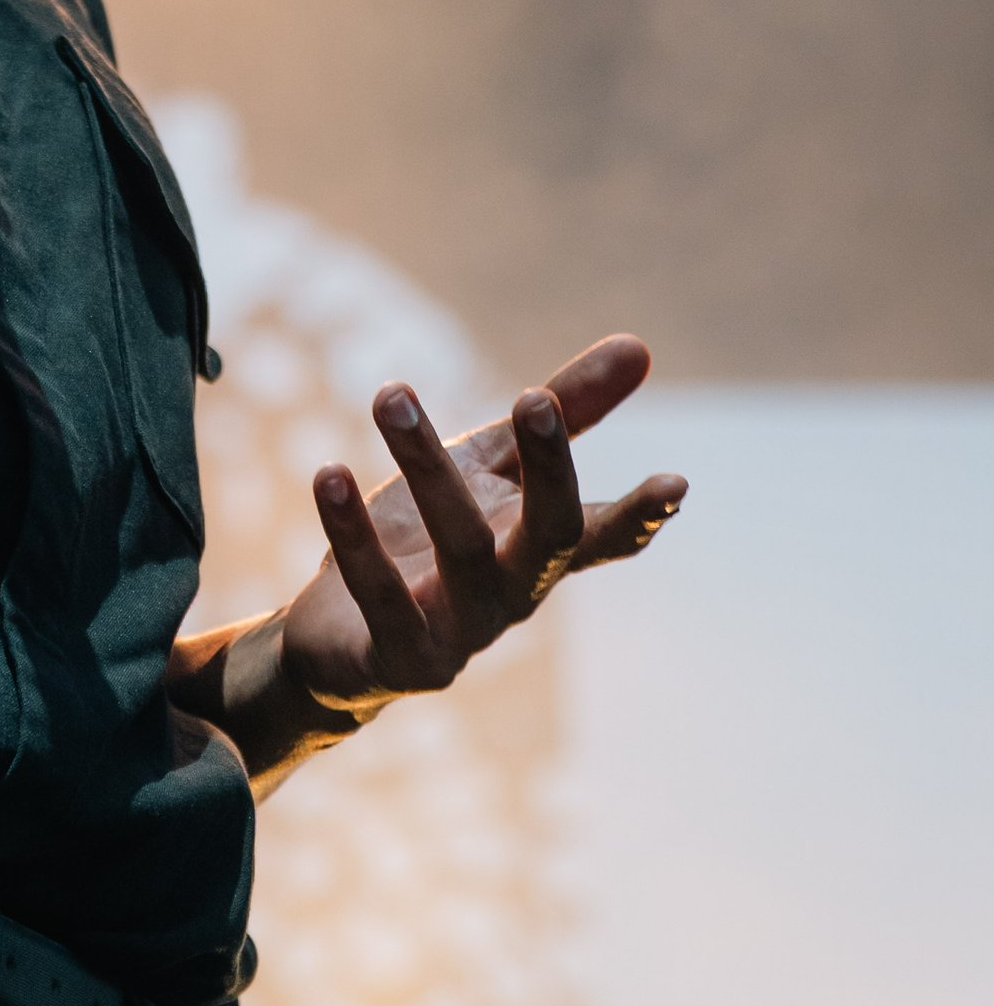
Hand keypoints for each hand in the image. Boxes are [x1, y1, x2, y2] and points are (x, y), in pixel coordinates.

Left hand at [279, 333, 687, 722]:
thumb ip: (562, 412)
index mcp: (538, 547)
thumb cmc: (425, 539)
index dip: (640, 513)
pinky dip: (353, 533)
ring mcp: (463, 632)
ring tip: (391, 393)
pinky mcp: (402, 659)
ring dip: (426, 466)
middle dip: (549, 469)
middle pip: (549, 534)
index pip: (601, 531)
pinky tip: (329, 474)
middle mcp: (514, 592)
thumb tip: (640, 346)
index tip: (676, 482)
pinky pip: (380, 596)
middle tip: (535, 397)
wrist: (339, 639)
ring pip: (459, 546)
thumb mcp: (488, 466)